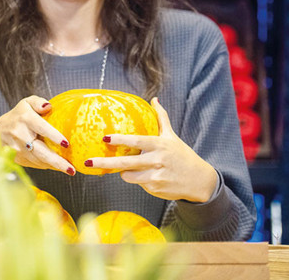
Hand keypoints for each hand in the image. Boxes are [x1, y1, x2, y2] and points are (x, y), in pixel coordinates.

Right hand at [0, 95, 74, 175]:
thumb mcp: (27, 103)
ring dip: (54, 166)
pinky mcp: (17, 158)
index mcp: (25, 118)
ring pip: (38, 160)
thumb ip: (38, 102)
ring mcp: (17, 148)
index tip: (66, 143)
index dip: (54, 136)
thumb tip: (48, 106)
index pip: (41, 128)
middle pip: (40, 151)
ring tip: (67, 168)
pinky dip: (45, 165)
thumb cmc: (18, 115)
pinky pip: (34, 164)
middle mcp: (20, 134)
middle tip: (71, 169)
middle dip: (57, 161)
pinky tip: (54, 165)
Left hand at [86, 98, 218, 201]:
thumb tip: (154, 99)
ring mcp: (155, 177)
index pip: (136, 141)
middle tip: (88, 162)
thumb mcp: (172, 137)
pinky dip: (138, 180)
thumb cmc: (182, 155)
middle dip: (105, 163)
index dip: (119, 140)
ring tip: (131, 167)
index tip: (104, 138)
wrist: (200, 181)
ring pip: (128, 175)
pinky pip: (137, 183)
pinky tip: (150, 177)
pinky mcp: (154, 189)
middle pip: (125, 163)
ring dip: (124, 172)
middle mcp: (156, 161)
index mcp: (159, 146)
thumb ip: (161, 118)